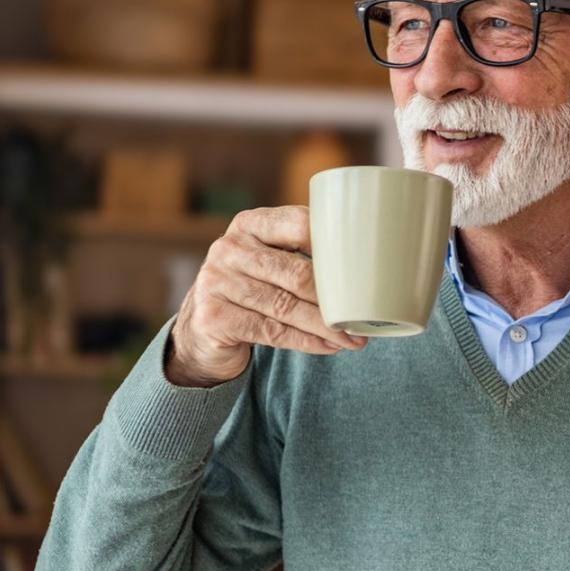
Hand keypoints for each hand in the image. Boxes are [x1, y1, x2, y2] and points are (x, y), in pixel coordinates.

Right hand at [165, 206, 365, 386]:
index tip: (365, 268)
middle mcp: (229, 248)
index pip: (300, 225)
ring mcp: (217, 282)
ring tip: (353, 338)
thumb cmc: (253, 286)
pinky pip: (272, 331)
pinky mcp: (214, 316)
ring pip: (286, 307)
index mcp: (250, 224)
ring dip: (326, 327)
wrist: (203, 324)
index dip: (335, 246)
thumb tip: (365, 268)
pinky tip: (329, 346)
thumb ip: (302, 253)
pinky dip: (306, 341)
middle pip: (296, 273)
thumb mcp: (270, 259)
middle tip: (364, 316)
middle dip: (335, 299)